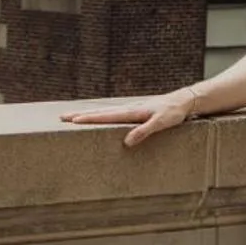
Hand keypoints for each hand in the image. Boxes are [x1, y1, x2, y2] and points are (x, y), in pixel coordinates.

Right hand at [58, 87, 198, 147]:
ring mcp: (130, 109)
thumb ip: (144, 132)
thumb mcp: (161, 123)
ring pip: (105, 112)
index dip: (89, 119)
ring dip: (89, 114)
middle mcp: (128, 108)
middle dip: (81, 115)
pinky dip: (101, 114)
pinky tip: (98, 117)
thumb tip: (126, 142)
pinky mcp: (134, 111)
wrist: (183, 102)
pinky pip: (113, 113)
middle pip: (100, 112)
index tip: (72, 120)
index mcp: (132, 112)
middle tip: (62, 117)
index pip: (106, 116)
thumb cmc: (173, 113)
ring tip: (73, 117)